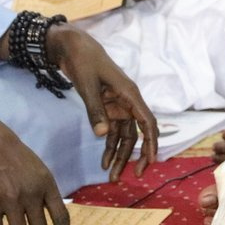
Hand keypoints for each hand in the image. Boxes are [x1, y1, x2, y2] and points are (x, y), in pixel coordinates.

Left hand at [46, 24, 157, 181]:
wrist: (74, 47)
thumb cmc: (85, 62)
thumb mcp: (88, 86)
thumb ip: (95, 111)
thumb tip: (102, 135)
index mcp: (130, 95)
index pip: (147, 123)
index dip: (151, 143)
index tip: (150, 161)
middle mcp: (128, 102)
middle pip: (137, 134)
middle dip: (134, 156)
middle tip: (131, 176)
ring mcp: (118, 106)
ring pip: (124, 136)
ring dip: (119, 155)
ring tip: (112, 175)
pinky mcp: (108, 107)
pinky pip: (112, 131)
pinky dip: (108, 145)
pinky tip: (104, 161)